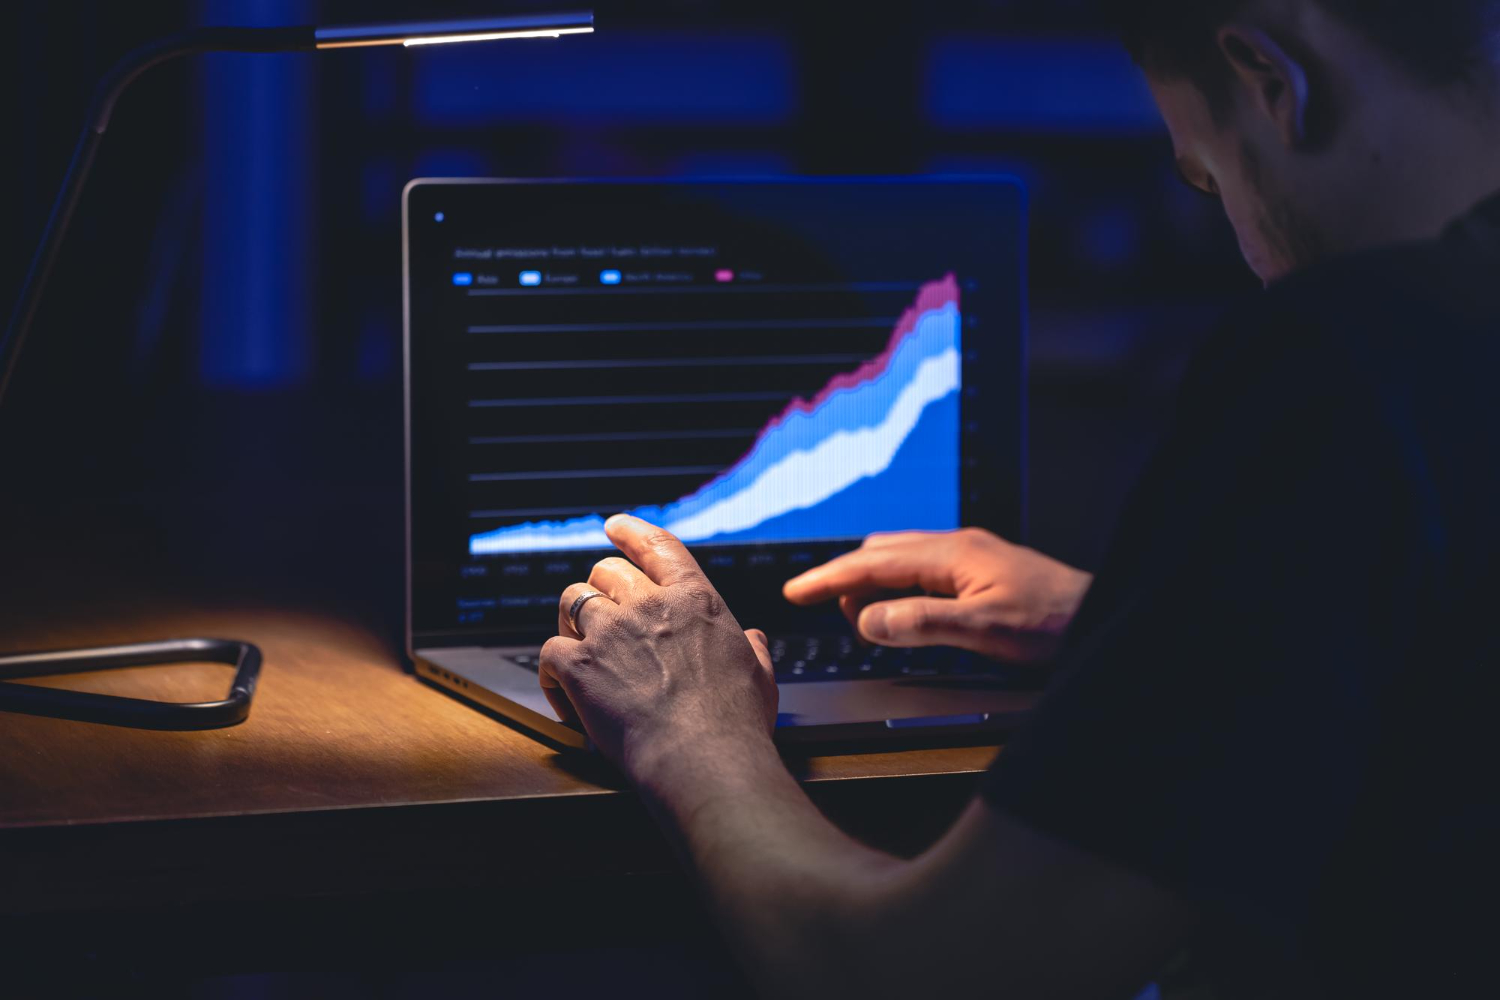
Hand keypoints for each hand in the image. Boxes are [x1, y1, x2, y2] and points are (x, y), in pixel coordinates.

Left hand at [539, 515, 777, 773]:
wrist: (705, 761)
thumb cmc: (736, 724)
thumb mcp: (760, 673)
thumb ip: (751, 647)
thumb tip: (753, 639)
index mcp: (695, 600)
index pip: (658, 546)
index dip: (632, 531)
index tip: (615, 526)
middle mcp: (649, 605)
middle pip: (606, 571)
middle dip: (600, 588)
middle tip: (599, 615)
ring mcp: (610, 632)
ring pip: (572, 599)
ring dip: (571, 621)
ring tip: (577, 649)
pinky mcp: (578, 665)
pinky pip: (549, 652)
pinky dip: (552, 674)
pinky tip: (567, 697)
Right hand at [782, 528, 1092, 664]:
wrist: (1099, 614)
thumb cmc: (1051, 623)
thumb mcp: (983, 629)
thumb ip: (921, 622)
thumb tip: (866, 620)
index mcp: (952, 553)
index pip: (873, 563)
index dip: (829, 577)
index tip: (795, 591)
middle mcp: (957, 546)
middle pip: (881, 553)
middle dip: (845, 578)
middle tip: (818, 605)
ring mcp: (970, 556)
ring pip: (901, 560)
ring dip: (872, 584)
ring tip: (860, 617)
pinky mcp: (981, 571)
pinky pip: (922, 571)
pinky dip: (897, 588)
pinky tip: (902, 611)